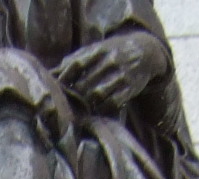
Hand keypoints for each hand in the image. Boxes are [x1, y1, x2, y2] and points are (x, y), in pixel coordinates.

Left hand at [54, 32, 168, 112]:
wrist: (146, 51)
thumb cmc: (113, 51)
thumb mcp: (97, 48)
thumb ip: (76, 58)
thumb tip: (52, 71)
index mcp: (99, 50)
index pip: (77, 64)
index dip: (65, 76)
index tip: (56, 86)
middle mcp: (110, 61)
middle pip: (85, 82)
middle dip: (74, 93)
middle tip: (66, 102)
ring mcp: (121, 75)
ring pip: (98, 94)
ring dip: (86, 102)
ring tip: (79, 107)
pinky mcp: (130, 89)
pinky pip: (112, 103)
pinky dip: (101, 108)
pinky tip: (95, 110)